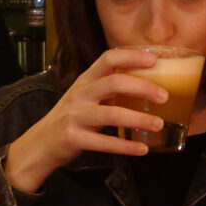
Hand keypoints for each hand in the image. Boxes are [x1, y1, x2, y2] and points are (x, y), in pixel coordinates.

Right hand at [4, 47, 168, 192]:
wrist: (40, 143)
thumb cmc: (71, 118)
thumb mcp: (86, 97)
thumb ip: (108, 89)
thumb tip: (147, 85)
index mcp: (85, 81)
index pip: (108, 58)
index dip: (132, 56)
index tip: (155, 60)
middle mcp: (80, 94)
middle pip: (113, 82)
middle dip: (142, 87)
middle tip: (164, 96)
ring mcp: (75, 116)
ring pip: (111, 114)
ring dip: (138, 119)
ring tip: (159, 124)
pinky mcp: (74, 138)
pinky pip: (104, 143)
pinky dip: (125, 146)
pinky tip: (142, 149)